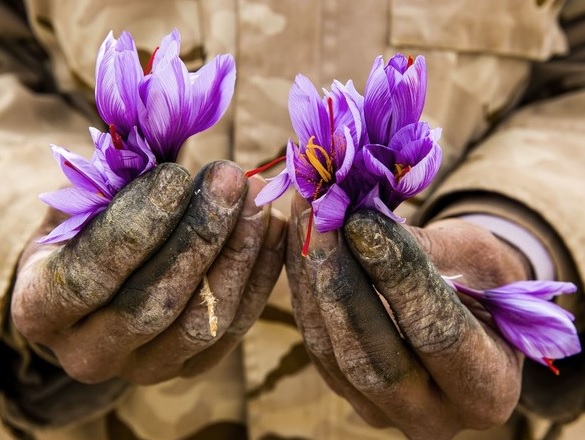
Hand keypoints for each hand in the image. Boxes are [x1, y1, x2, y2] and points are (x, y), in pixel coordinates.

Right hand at [11, 161, 285, 384]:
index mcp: (42, 310)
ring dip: (237, 254)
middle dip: (199, 235)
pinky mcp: (191, 367)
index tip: (176, 176)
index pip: (92, 274)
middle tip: (230, 178)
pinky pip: (237, 327)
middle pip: (153, 304)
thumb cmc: (88, 230)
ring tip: (256, 199)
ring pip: (202, 323)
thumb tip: (174, 134)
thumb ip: (119, 181)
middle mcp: (88, 354)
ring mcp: (144, 369)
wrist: (100, 285)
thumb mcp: (85, 202)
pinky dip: (260, 276)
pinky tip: (272, 228)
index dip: (139, 223)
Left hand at [287, 195, 529, 439]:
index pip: (436, 333)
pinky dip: (302, 284)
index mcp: (487, 390)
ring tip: (304, 213)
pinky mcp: (343, 388)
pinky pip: (312, 337)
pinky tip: (298, 236)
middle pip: (372, 357)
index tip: (362, 220)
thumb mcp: (474, 255)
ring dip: (309, 275)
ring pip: (329, 349)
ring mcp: (380, 409)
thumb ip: (424, 247)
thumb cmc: (480, 276)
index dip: (397, 275)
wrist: (464, 310)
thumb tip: (359, 220)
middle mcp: (431, 415)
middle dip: (340, 279)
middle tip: (320, 217)